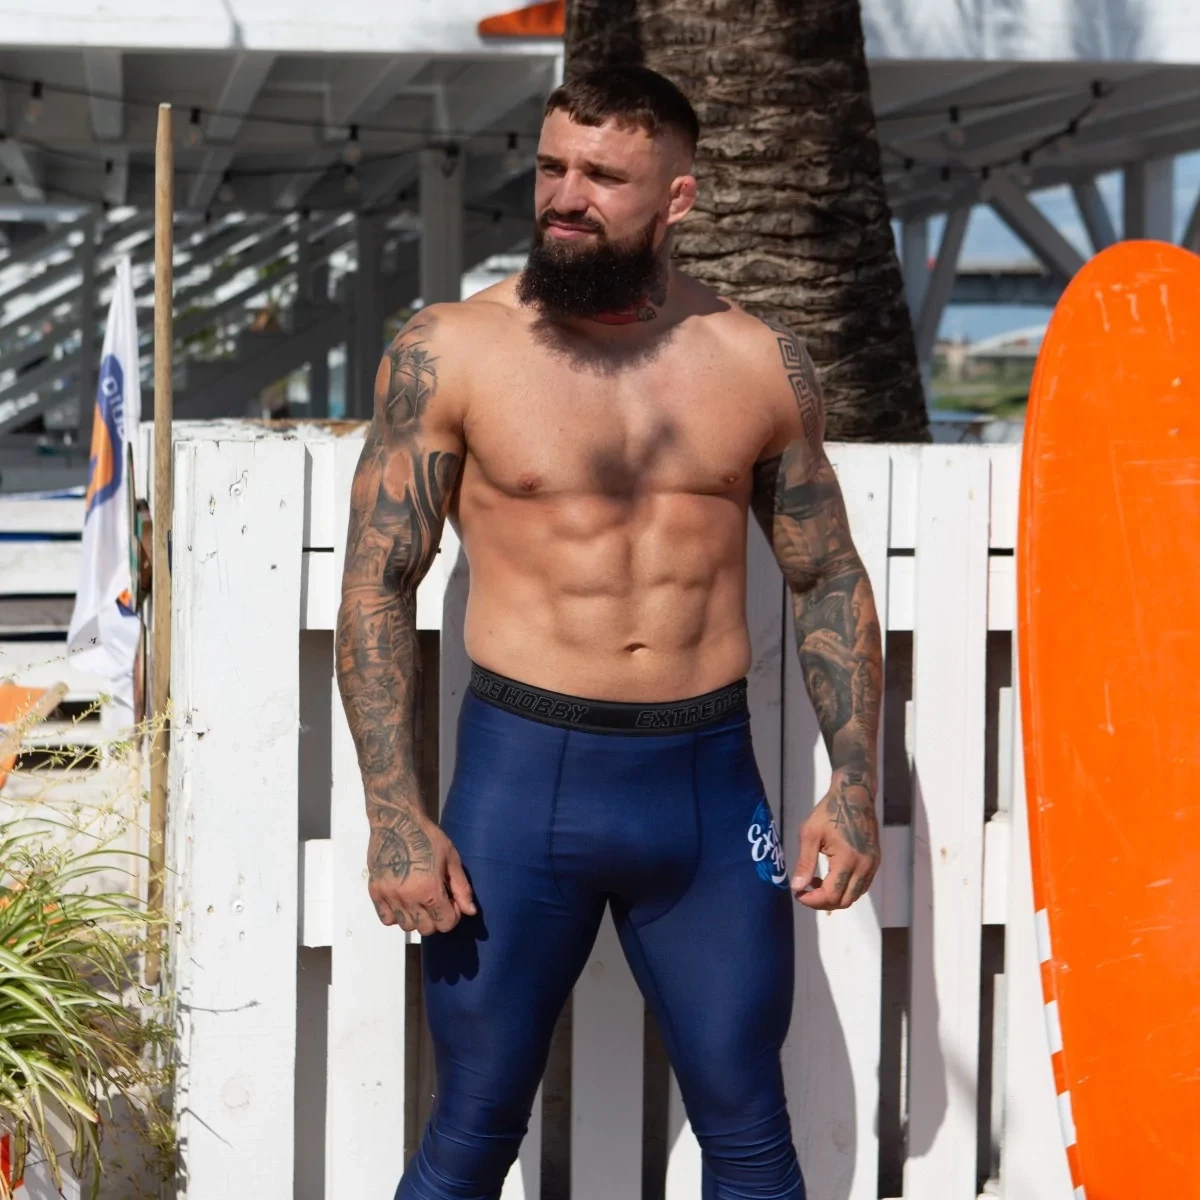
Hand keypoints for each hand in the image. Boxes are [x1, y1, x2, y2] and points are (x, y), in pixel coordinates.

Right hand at [367, 813, 476, 934]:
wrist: (397, 821)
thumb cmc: (427, 837)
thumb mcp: (451, 859)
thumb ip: (461, 888)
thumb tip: (470, 912)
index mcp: (430, 889)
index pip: (445, 923)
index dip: (453, 915)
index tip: (451, 903)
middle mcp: (408, 897)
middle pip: (426, 928)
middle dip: (436, 918)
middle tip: (437, 901)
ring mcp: (389, 896)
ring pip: (406, 926)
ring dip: (417, 918)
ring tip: (420, 899)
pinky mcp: (375, 891)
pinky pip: (386, 918)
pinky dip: (396, 915)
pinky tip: (403, 901)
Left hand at [791, 769, 879, 910]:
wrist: (854, 796)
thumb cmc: (829, 812)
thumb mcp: (810, 834)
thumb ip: (805, 863)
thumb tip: (797, 887)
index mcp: (847, 860)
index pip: (831, 895)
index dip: (812, 900)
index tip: (798, 893)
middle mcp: (864, 867)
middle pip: (844, 901)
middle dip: (823, 902)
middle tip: (805, 891)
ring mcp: (872, 865)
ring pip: (854, 896)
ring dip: (835, 897)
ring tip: (816, 882)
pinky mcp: (875, 862)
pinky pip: (861, 886)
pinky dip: (845, 889)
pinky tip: (831, 877)